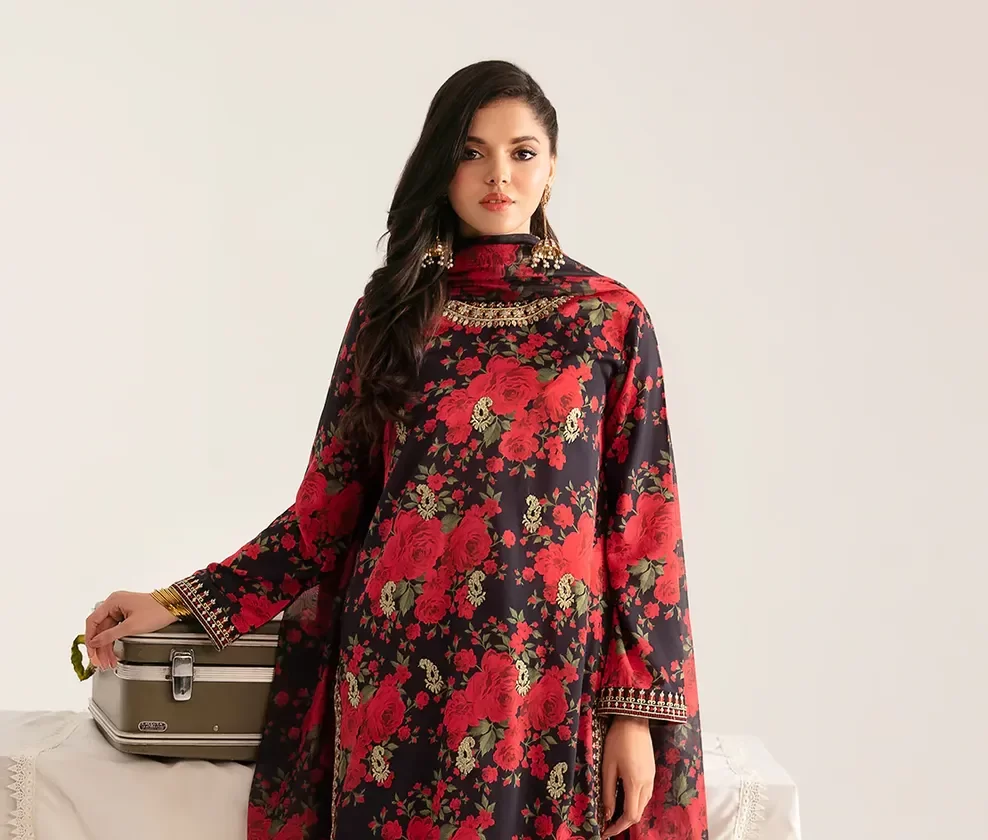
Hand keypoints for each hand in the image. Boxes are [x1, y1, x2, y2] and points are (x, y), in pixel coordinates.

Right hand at [85, 591, 177, 670]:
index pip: (93, 621)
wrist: (175, 606)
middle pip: (101, 628)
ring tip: (108, 662)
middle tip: (100, 662)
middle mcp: (115, 603)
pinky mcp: (128, 615)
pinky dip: (115, 642)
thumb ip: (110, 635)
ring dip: (108, 647)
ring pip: (108, 631)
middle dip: (101, 647)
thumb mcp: (131, 627)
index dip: (90, 639)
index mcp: (113, 601)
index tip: (91, 652)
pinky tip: (114, 654)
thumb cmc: (157, 611)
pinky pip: (117, 630)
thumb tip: (94, 642)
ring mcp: (122, 609)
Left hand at [600, 715, 655, 837]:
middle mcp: (647, 784)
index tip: (606, 832)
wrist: (634, 720)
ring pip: (643, 804)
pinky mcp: (651, 772)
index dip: (618, 827)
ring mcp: (651, 778)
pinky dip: (635, 802)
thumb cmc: (618, 741)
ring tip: (614, 814)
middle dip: (623, 822)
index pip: (630, 816)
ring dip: (630, 813)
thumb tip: (607, 813)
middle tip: (607, 825)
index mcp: (635, 783)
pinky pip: (645, 794)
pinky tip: (625, 798)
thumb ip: (608, 792)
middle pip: (638, 813)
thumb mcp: (608, 766)